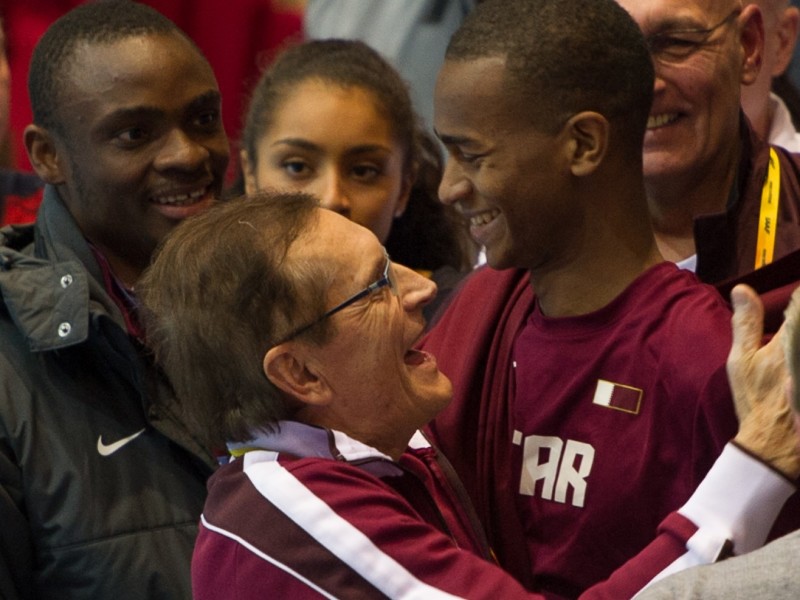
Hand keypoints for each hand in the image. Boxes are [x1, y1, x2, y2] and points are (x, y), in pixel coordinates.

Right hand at [730, 285, 799, 478]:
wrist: (774, 443)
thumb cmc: (756, 400)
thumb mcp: (741, 361)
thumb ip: (745, 323)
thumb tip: (742, 288)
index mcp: (791, 341)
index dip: (798, 300)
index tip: (795, 299)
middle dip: (796, 322)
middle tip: (783, 345)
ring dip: (795, 345)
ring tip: (787, 364)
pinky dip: (798, 360)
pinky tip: (793, 377)